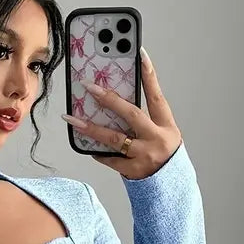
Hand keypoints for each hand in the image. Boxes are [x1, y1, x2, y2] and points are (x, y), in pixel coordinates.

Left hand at [62, 47, 182, 179]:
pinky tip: (87, 147)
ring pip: (114, 138)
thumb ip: (146, 121)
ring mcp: (145, 155)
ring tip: (72, 119)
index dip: (149, 75)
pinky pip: (111, 158)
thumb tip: (116, 104)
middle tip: (90, 87)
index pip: (156, 96)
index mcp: (167, 126)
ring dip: (90, 128)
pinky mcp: (134, 171)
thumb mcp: (163, 135)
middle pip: (131, 114)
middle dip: (109, 99)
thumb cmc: (164, 157)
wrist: (171, 189)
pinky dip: (99, 152)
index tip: (139, 54)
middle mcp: (157, 138)